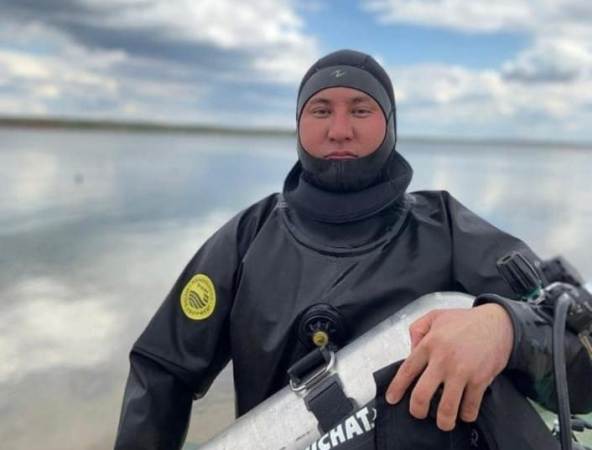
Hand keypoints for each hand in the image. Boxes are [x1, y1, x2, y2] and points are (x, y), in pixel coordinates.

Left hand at [385, 304, 513, 430]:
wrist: (497, 323)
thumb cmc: (465, 321)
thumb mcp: (434, 316)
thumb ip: (417, 330)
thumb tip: (410, 351)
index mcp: (429, 344)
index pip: (407, 370)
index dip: (397, 388)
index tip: (392, 399)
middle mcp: (443, 360)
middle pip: (422, 395)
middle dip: (417, 410)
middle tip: (418, 413)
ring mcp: (462, 372)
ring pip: (447, 408)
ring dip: (443, 421)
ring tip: (443, 422)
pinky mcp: (480, 380)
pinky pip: (470, 407)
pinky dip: (466, 415)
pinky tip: (464, 413)